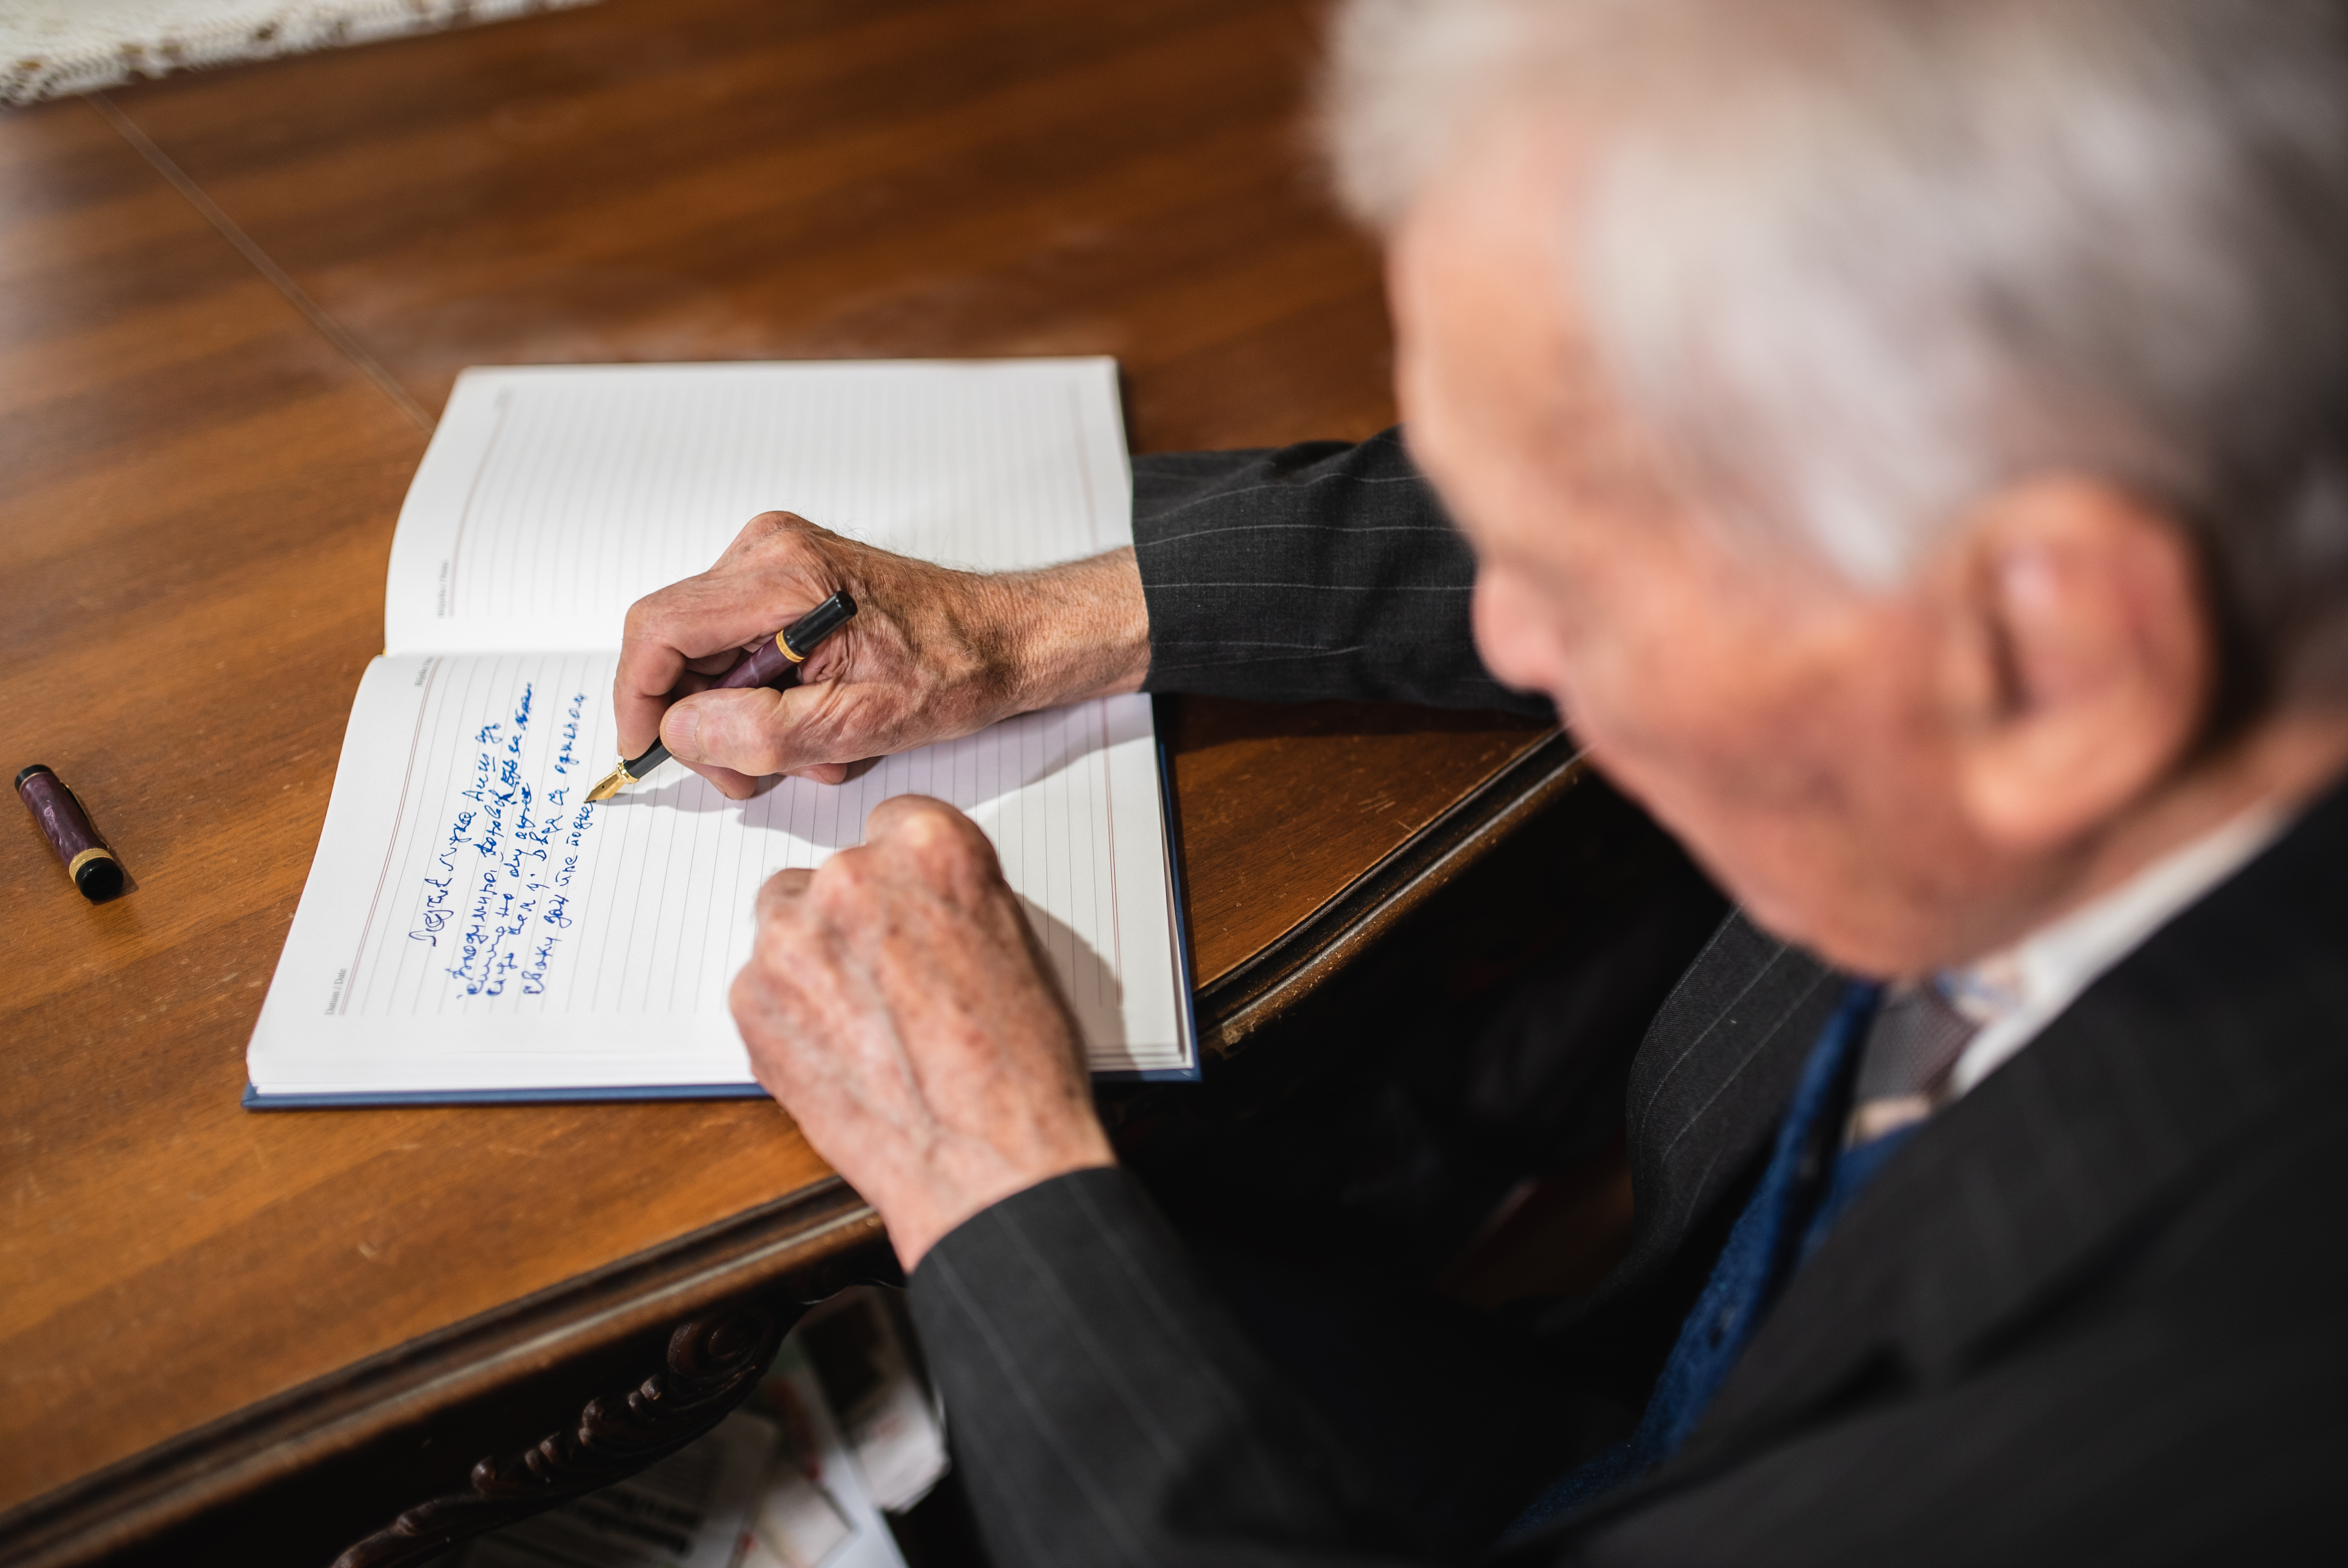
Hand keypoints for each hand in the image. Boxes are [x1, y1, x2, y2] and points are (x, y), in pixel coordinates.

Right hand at [617, 512, 1147, 797]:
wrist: (1008, 639)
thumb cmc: (957, 670)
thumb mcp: (864, 723)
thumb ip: (765, 732)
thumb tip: (680, 730)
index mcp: (784, 574)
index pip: (660, 630)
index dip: (638, 699)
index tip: (645, 753)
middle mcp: (769, 552)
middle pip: (677, 648)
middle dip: (707, 724)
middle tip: (759, 774)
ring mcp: (775, 562)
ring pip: (709, 659)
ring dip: (749, 719)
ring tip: (816, 747)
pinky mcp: (785, 582)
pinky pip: (740, 651)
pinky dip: (770, 699)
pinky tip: (822, 720)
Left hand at [730, 795, 1114, 1268]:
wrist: (985, 1165)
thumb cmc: (1020, 1067)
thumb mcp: (1013, 942)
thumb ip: (950, 897)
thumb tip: (912, 899)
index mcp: (931, 849)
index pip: (893, 824)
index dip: (902, 876)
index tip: (906, 904)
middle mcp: (853, 877)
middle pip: (833, 872)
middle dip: (855, 918)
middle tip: (890, 977)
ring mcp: (793, 938)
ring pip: (786, 921)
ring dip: (813, 956)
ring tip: (863, 1019)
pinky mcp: (751, 999)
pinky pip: (761, 983)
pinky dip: (789, 1012)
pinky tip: (840, 1052)